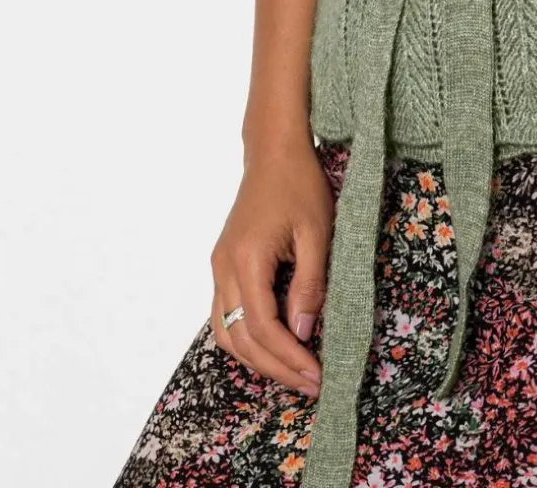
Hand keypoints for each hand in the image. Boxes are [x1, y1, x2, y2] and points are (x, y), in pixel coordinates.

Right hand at [209, 137, 332, 397]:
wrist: (274, 152)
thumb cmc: (300, 185)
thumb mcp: (317, 232)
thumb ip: (309, 285)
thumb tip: (305, 333)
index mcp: (246, 260)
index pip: (263, 327)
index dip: (289, 358)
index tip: (317, 376)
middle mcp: (224, 268)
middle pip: (241, 339)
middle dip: (275, 368)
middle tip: (311, 385)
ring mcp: (219, 267)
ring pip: (227, 332)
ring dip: (257, 359)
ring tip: (293, 372)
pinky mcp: (223, 264)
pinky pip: (226, 314)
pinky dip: (247, 338)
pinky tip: (274, 345)